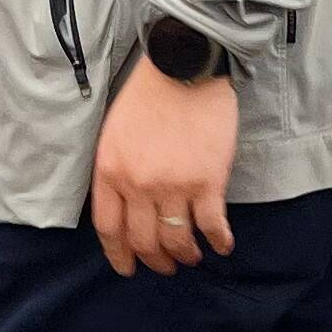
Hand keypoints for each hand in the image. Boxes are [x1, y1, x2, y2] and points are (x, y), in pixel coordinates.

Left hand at [88, 57, 236, 275]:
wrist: (185, 63)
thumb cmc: (148, 93)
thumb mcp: (114, 131)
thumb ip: (115, 169)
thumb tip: (123, 206)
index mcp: (110, 170)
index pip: (109, 228)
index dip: (119, 255)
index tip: (128, 268)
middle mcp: (138, 184)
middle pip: (143, 241)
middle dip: (155, 261)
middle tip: (166, 266)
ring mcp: (173, 185)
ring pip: (177, 240)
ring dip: (185, 255)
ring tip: (192, 256)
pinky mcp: (207, 181)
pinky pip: (212, 225)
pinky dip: (218, 241)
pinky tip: (222, 245)